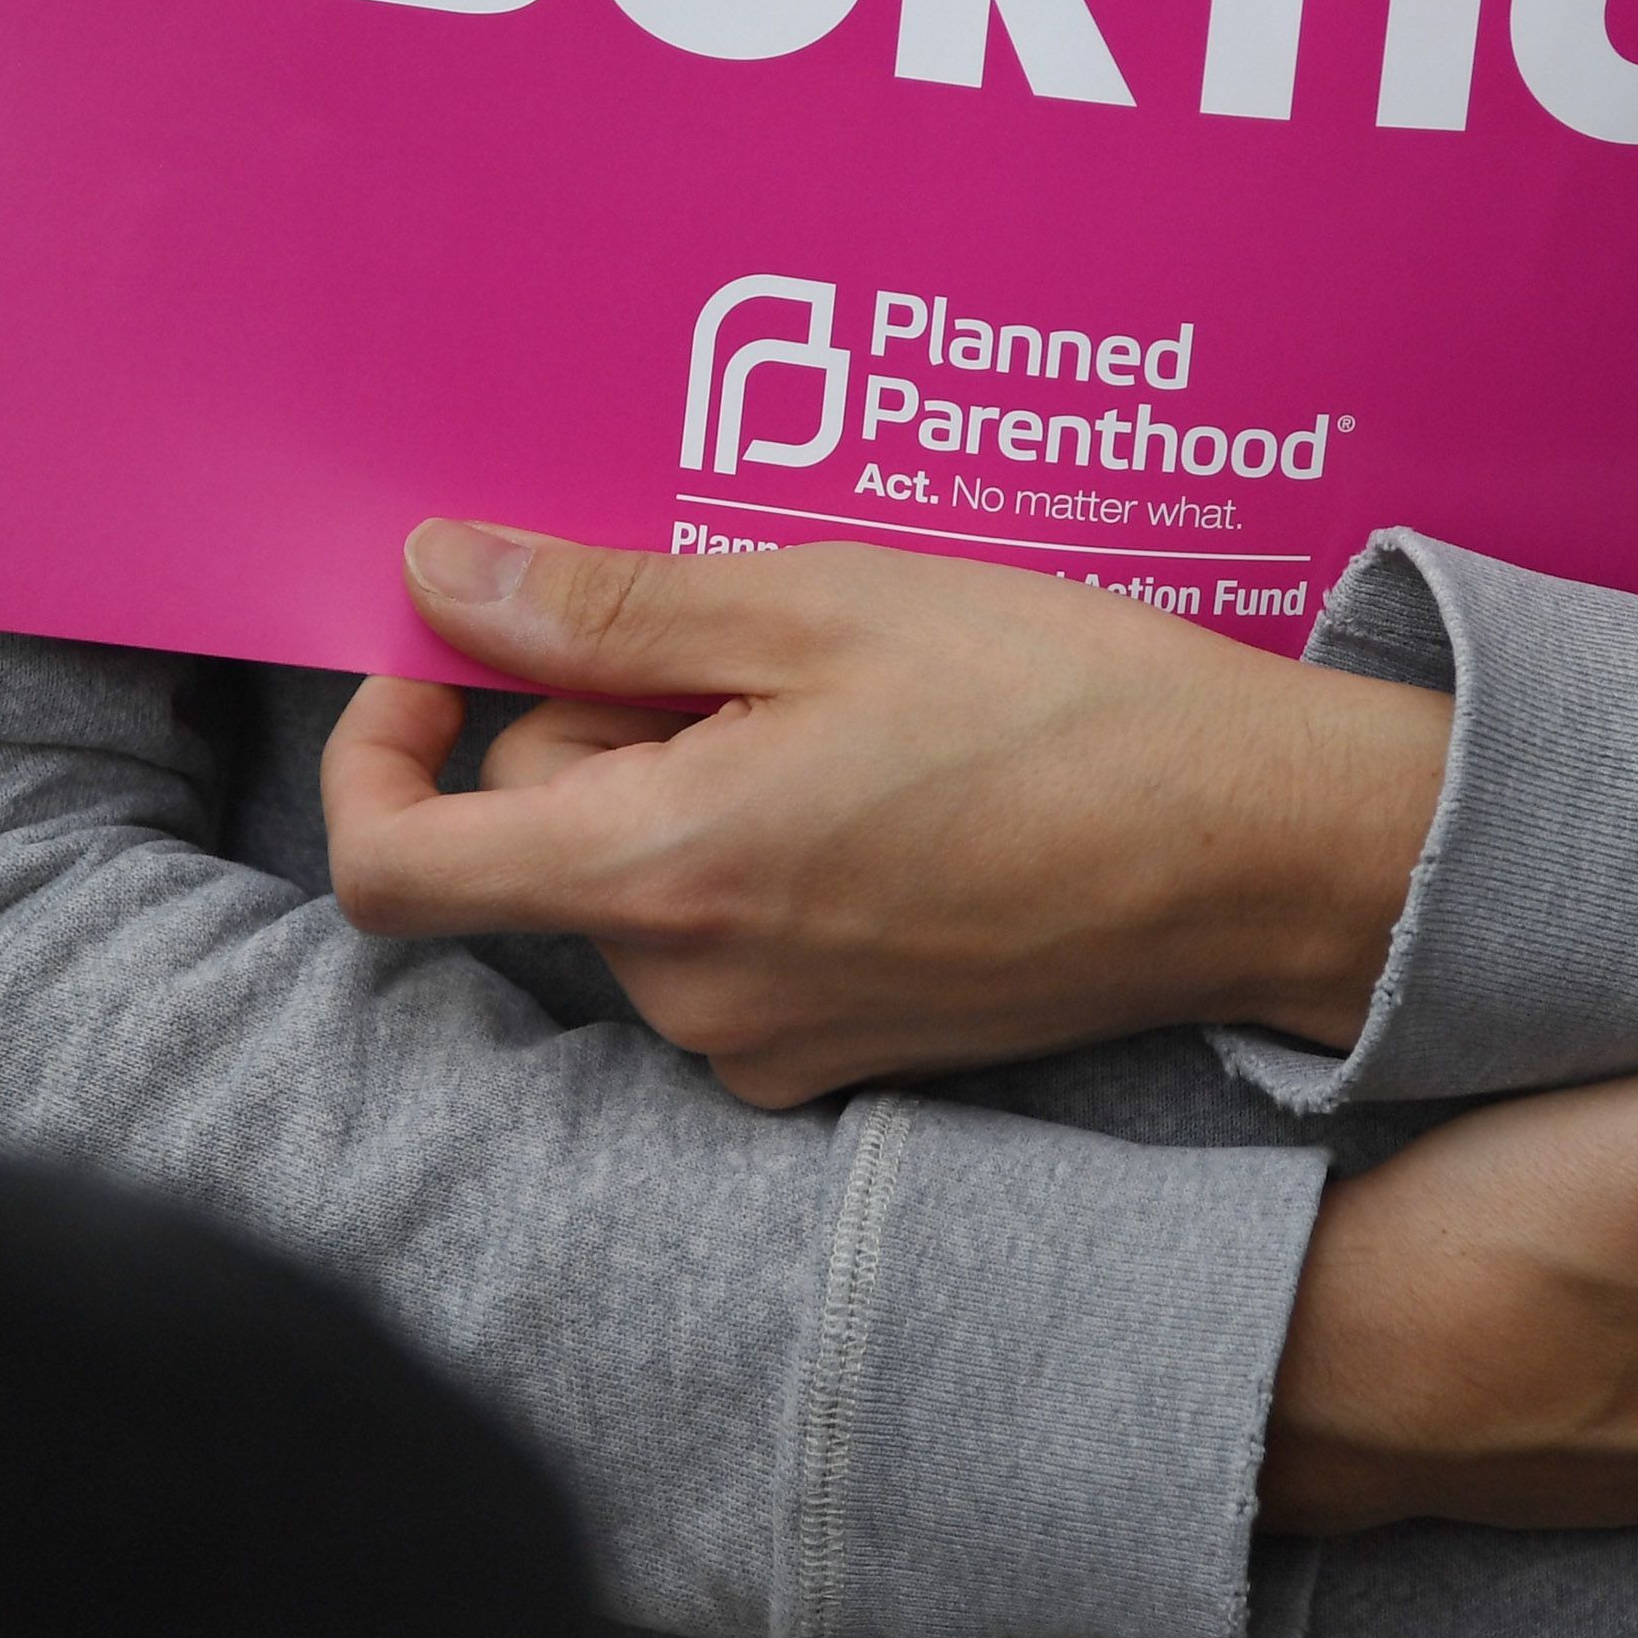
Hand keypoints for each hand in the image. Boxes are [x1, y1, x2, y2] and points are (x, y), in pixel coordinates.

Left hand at [325, 523, 1447, 1106]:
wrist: (1261, 850)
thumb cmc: (1062, 705)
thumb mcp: (823, 603)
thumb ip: (606, 607)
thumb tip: (435, 575)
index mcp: (664, 876)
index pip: (394, 867)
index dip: (376, 751)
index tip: (443, 661)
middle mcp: (693, 996)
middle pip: (540, 838)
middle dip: (603, 720)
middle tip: (761, 630)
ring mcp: (767, 1046)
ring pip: (638, 882)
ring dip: (691, 778)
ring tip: (853, 703)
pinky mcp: (838, 1062)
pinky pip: (727, 940)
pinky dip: (761, 851)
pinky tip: (892, 784)